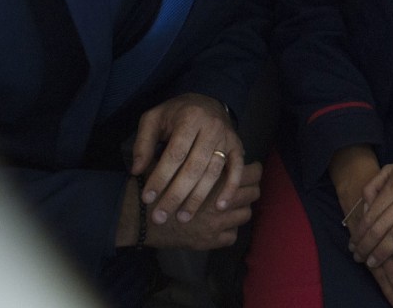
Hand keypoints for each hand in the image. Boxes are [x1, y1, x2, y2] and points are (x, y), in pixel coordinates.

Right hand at [118, 161, 260, 249]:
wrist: (138, 217)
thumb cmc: (156, 185)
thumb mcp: (173, 162)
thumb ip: (196, 158)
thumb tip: (215, 151)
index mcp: (217, 178)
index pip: (253, 173)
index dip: (254, 171)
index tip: (250, 170)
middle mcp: (222, 202)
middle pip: (253, 194)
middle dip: (249, 190)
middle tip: (243, 188)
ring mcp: (217, 223)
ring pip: (245, 215)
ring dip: (239, 210)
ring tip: (230, 206)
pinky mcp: (209, 241)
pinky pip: (232, 236)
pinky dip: (228, 231)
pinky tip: (219, 224)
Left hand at [131, 92, 242, 225]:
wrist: (207, 100)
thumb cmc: (176, 114)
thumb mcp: (153, 119)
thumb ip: (143, 143)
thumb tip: (137, 171)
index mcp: (190, 118)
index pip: (175, 154)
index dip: (160, 177)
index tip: (147, 198)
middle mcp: (212, 128)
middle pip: (194, 167)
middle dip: (176, 195)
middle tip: (160, 217)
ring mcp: (227, 138)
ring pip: (213, 172)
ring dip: (198, 198)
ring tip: (182, 218)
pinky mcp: (238, 146)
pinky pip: (237, 170)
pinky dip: (230, 188)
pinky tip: (219, 206)